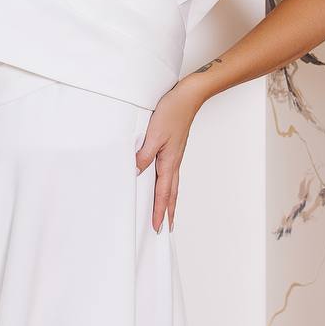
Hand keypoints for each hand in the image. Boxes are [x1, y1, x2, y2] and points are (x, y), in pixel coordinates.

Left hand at [135, 79, 207, 232]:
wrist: (189, 96)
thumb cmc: (172, 112)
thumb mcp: (153, 134)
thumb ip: (144, 155)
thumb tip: (135, 172)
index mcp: (169, 161)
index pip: (163, 193)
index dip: (159, 211)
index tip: (157, 227)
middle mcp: (174, 161)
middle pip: (171, 193)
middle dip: (168, 212)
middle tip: (166, 228)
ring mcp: (176, 155)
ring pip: (173, 184)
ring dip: (170, 200)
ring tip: (168, 212)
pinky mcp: (174, 148)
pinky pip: (172, 173)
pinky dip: (169, 185)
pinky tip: (166, 183)